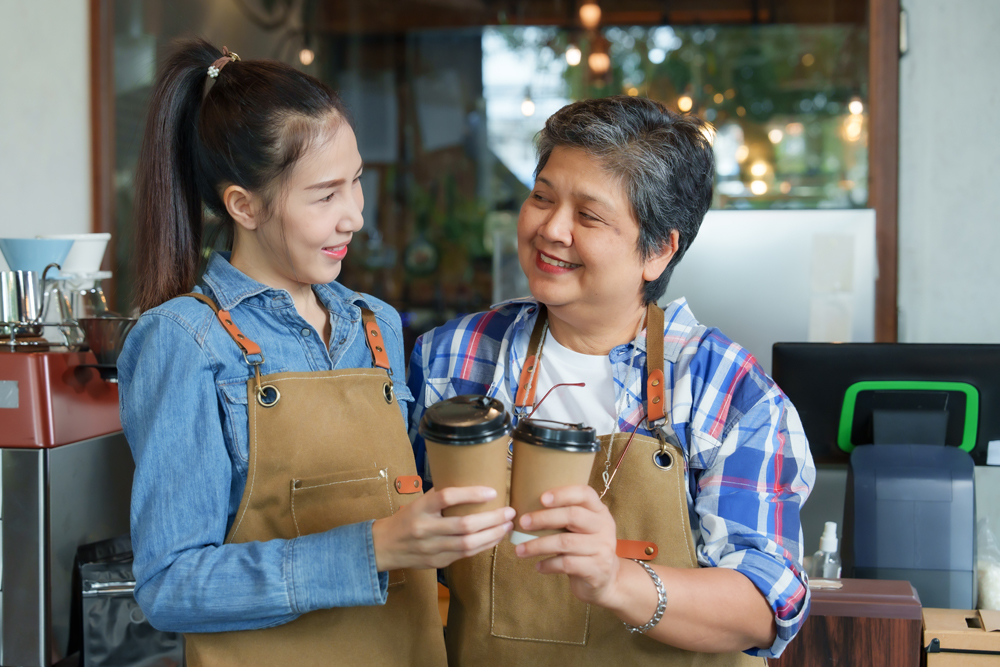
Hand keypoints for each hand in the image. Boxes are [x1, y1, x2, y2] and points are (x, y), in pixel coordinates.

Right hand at [372, 486, 513, 570]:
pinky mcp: (438, 562)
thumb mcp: (419, 502)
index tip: (492, 491)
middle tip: (509, 512)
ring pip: (468, 544)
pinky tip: (495, 538)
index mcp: (420, 508)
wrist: (385, 546)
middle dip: (491, 519)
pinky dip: (484, 546)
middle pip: (463, 525)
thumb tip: (473, 484)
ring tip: (507, 526)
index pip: (446, 497)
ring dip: (492, 535)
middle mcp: (425, 528)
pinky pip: (466, 554)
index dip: (471, 494)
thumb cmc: (408, 518)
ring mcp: (431, 548)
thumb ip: (441, 496)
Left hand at [514, 485, 623, 608]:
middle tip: (523, 522)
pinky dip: (548, 565)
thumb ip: (565, 517)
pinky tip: (538, 566)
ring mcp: (603, 548)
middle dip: (544, 518)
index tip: (541, 498)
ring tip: (520, 550)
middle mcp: (604, 527)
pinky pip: (567, 564)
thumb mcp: (582, 528)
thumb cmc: (584, 548)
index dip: (563, 493)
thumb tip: (527, 508)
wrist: (606, 580)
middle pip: (573, 516)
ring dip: (538, 545)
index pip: (585, 494)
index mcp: (600, 511)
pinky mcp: (597, 569)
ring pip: (565, 542)